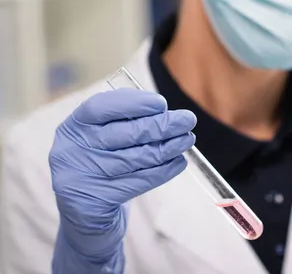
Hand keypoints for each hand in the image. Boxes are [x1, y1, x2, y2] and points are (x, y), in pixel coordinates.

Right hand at [49, 89, 195, 267]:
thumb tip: (162, 110)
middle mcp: (71, 151)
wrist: (84, 218)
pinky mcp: (94, 202)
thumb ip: (126, 120)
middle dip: (162, 125)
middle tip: (189, 120)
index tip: (161, 103)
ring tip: (187, 140)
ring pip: (137, 158)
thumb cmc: (102, 166)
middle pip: (125, 133)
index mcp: (73, 127)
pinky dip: (163, 171)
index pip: (100, 107)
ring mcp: (80, 178)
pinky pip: (139, 181)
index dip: (133, 103)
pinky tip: (178, 162)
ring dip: (168, 147)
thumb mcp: (103, 139)